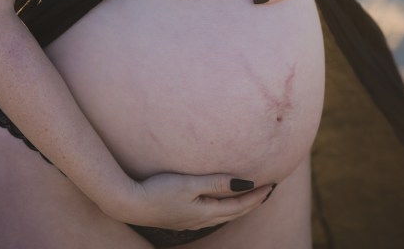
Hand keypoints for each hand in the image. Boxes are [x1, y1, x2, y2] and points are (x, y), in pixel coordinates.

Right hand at [108, 171, 276, 229]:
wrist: (131, 203)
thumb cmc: (159, 190)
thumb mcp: (189, 184)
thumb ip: (216, 183)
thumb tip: (245, 183)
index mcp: (206, 212)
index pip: (239, 205)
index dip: (256, 195)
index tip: (272, 184)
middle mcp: (201, 219)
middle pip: (234, 213)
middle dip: (253, 202)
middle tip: (268, 191)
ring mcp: (191, 220)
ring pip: (223, 215)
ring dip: (239, 206)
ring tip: (250, 197)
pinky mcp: (181, 217)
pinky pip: (211, 214)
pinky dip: (224, 208)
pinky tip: (219, 204)